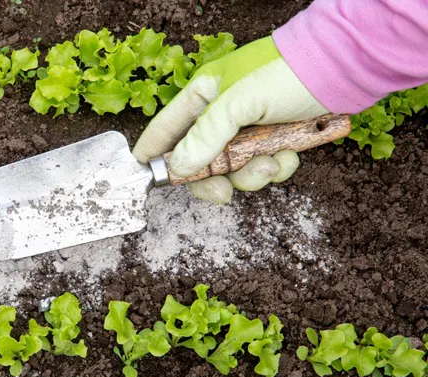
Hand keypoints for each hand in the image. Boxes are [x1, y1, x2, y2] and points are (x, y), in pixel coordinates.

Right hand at [132, 36, 327, 203]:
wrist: (343, 69)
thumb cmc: (287, 73)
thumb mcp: (239, 103)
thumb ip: (206, 136)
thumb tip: (179, 167)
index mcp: (202, 96)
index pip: (166, 129)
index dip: (154, 154)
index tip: (147, 179)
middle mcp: (220, 114)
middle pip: (198, 160)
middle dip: (214, 178)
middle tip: (223, 192)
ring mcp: (246, 129)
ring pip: (233, 169)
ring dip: (252, 174)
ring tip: (273, 163)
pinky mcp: (272, 140)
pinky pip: (261, 166)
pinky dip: (276, 167)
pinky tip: (290, 155)